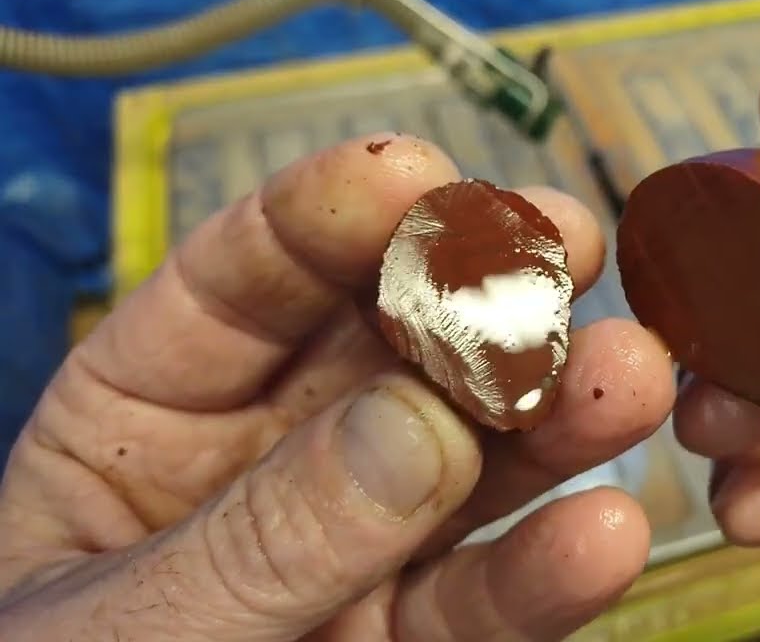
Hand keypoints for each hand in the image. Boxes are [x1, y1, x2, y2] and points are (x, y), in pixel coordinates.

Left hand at [0, 134, 674, 640]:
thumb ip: (261, 537)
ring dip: (553, 417)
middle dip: (478, 294)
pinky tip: (605, 531)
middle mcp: (270, 467)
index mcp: (148, 421)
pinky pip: (485, 601)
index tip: (418, 179)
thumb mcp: (114, 626)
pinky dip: (550, 572)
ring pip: (467, 464)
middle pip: (387, 353)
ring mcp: (354, 554)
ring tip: (629, 376)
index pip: (243, 286)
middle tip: (566, 246)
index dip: (329, 221)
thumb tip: (421, 429)